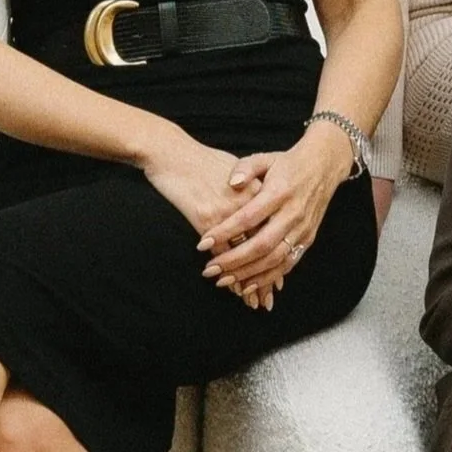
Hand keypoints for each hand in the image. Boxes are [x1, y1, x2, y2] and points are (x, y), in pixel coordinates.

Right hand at [139, 132, 281, 308]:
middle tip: (267, 299)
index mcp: (259, 189)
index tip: (279, 278)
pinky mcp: (206, 217)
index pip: (274, 230)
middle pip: (264, 245)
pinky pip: (221, 251)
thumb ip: (252, 190)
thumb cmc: (201, 160)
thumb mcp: (235, 168)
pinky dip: (226, 270)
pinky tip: (228, 284)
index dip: (278, 256)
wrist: (172, 151)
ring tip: (250, 300)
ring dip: (247, 279)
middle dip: (265, 276)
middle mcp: (248, 203)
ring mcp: (228, 211)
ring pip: (245, 252)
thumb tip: (260, 210)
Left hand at [200, 124, 356, 306]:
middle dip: (233, 261)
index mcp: (279, 192)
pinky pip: (288, 264)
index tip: (202, 244)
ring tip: (223, 281)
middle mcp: (293, 214)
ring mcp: (302, 229)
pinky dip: (268, 278)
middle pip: (261, 245)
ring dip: (248, 274)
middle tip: (209, 270)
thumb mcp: (265, 158)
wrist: (324, 165)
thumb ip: (246, 168)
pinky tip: (248, 285)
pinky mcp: (307, 239)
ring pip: (274, 260)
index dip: (225, 232)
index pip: (248, 217)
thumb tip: (231, 183)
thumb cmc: (287, 163)